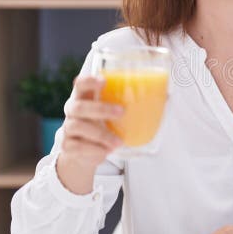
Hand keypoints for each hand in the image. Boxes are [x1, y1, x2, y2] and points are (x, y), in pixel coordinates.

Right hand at [56, 76, 124, 193]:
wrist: (84, 152)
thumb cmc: (103, 126)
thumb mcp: (114, 114)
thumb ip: (131, 104)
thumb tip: (164, 96)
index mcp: (85, 98)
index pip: (80, 84)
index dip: (89, 81)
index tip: (104, 80)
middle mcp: (73, 111)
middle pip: (79, 106)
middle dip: (100, 109)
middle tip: (121, 112)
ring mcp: (68, 128)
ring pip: (78, 127)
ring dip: (101, 134)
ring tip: (118, 142)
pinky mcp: (68, 146)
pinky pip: (77, 147)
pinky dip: (94, 150)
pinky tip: (106, 151)